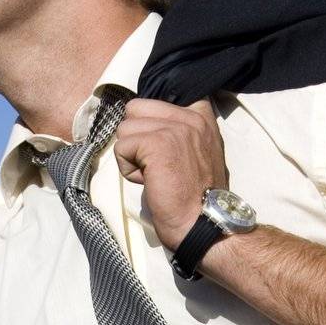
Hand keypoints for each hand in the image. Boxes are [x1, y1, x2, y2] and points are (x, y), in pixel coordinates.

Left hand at [113, 97, 228, 249]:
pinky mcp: (156, 143)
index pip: (155, 100)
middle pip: (135, 109)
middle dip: (136, 138)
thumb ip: (180, 132)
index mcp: (201, 115)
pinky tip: (149, 182)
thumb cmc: (196, 197)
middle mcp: (191, 115)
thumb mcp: (198, 152)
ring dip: (131, 156)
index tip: (161, 151)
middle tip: (155, 165)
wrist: (204, 223)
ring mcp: (174, 128)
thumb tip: (145, 124)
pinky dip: (128, 170)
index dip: (149, 124)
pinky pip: (121, 147)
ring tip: (154, 175)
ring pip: (124, 128)